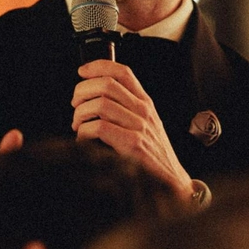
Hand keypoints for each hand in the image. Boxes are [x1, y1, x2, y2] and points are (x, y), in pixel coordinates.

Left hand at [72, 60, 192, 198]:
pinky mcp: (133, 145)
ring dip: (80, 114)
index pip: (122, 72)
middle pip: (106, 85)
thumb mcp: (146, 126)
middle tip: (76, 106)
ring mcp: (139, 127)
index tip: (82, 72)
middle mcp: (143, 111)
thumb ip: (126, 110)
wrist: (172, 182)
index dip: (98, 66)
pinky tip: (85, 141)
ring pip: (100, 104)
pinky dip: (84, 134)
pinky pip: (99, 128)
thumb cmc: (154, 156)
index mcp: (145, 103)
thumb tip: (94, 99)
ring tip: (79, 126)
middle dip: (82, 92)